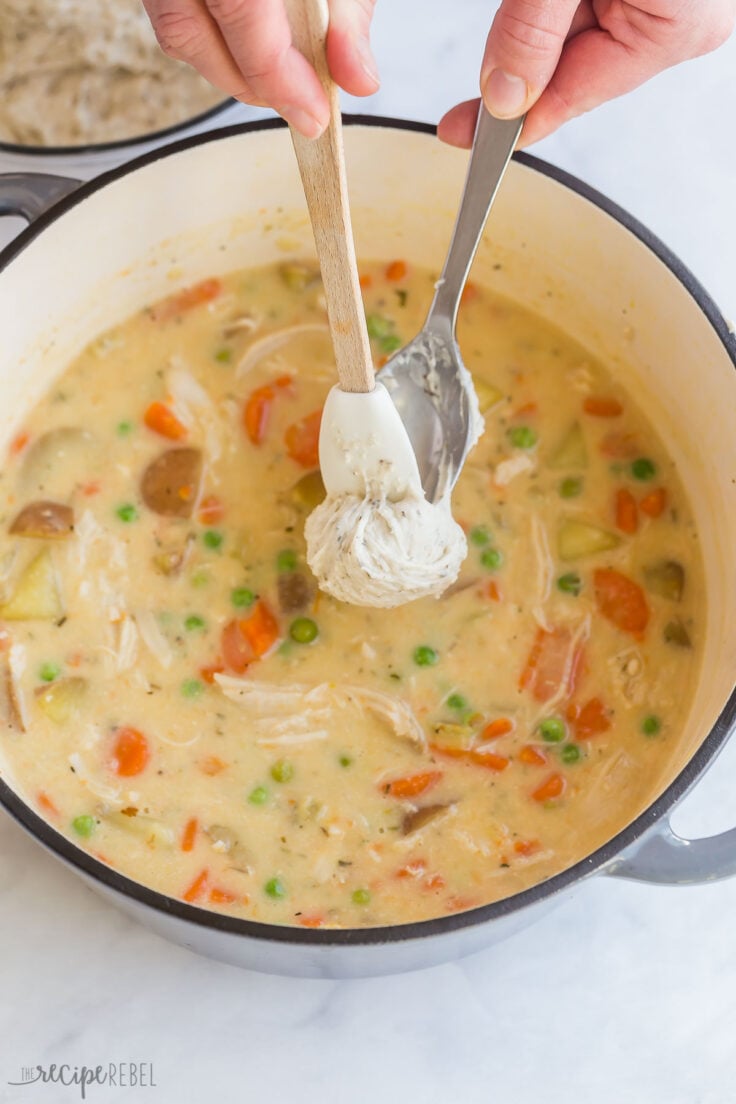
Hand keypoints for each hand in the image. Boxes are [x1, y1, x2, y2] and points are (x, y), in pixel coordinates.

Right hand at [143, 0, 378, 136]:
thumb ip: (348, 16)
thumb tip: (358, 79)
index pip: (240, 8)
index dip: (275, 74)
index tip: (313, 114)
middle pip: (190, 29)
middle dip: (249, 81)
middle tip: (300, 102)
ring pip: (175, 27)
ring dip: (228, 67)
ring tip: (280, 77)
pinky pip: (171, 10)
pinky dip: (214, 39)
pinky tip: (252, 44)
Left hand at [439, 1, 735, 147]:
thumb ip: (533, 28)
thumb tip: (504, 93)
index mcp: (674, 28)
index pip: (575, 94)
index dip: (514, 119)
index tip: (464, 133)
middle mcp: (679, 20)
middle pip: (572, 65)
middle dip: (523, 53)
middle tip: (470, 69)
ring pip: (573, 31)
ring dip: (536, 16)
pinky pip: (586, 4)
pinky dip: (553, 2)